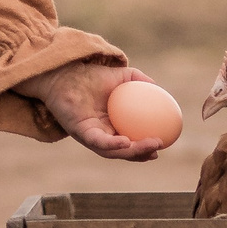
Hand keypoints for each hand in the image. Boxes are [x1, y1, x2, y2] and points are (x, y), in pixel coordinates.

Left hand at [24, 60, 165, 161]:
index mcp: (110, 126)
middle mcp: (100, 134)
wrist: (64, 73)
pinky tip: (126, 141)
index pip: (129, 141)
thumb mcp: (119, 76)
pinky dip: (112, 144)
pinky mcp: (80, 132)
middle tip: (158, 150)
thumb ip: (138, 79)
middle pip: (122, 151)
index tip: (162, 143)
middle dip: (141, 154)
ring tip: (150, 147)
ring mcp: (90, 135)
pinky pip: (98, 141)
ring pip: (112, 151)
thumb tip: (157, 86)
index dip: (144, 147)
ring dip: (132, 152)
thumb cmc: (90, 76)